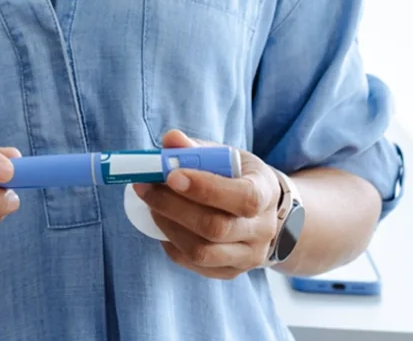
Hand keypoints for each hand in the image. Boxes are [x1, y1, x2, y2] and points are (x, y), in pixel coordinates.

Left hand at [134, 129, 283, 279]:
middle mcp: (262, 229)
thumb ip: (198, 148)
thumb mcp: (227, 156)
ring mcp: (249, 255)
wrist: (264, 210)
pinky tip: (163, 223)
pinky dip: (172, 244)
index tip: (171, 175)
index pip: (243, 197)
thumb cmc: (239, 177)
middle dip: (174, 206)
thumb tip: (170, 140)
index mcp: (266, 193)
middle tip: (146, 187)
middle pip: (217, 228)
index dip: (205, 188)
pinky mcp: (231, 272)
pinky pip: (195, 265)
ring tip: (151, 205)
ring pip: (203, 252)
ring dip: (168, 227)